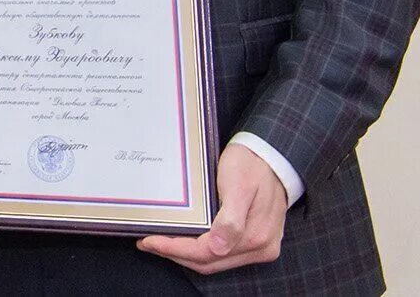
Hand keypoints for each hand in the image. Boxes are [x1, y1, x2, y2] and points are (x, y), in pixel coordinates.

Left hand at [138, 143, 286, 273]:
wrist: (272, 156)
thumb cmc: (252, 165)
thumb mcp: (238, 186)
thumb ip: (230, 220)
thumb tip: (218, 247)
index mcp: (255, 236)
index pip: (206, 253)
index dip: (175, 249)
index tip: (150, 241)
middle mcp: (259, 248)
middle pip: (208, 263)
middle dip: (175, 254)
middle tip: (147, 243)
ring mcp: (258, 247)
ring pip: (214, 261)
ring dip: (185, 254)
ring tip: (159, 242)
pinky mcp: (254, 240)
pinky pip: (221, 253)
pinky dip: (199, 250)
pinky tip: (183, 239)